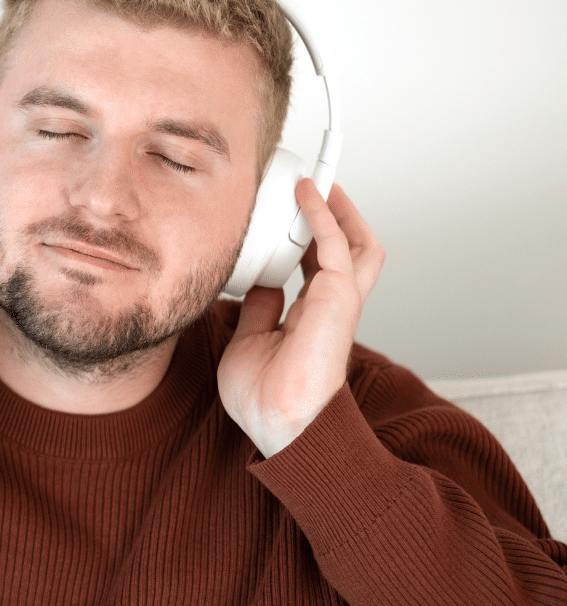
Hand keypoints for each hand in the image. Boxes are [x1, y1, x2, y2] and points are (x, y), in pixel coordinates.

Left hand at [217, 179, 384, 456]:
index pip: (320, 266)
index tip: (292, 211)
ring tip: (318, 181)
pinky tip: (308, 195)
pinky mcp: (338, 299)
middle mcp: (331, 307)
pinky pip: (335, 245)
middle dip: (337, 216)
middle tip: (315, 187)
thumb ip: (259, 309)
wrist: (280, 424)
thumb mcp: (249, 341)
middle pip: (350, 249)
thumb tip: (259, 284)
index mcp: (312, 318)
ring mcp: (339, 303)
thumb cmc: (265, 399)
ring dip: (339, 209)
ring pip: (356, 243)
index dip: (311, 236)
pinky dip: (323, 215)